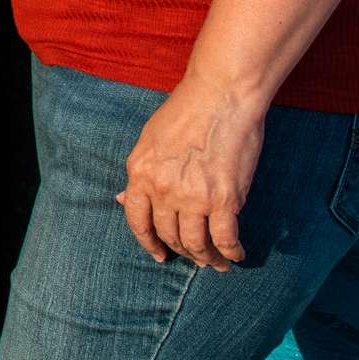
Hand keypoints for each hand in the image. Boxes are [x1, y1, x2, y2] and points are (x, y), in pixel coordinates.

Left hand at [118, 74, 266, 269]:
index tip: (158, 255)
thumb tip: (123, 199)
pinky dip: (231, 252)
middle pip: (169, 235)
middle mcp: (162, 189)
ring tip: (216, 263)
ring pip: (196, 243)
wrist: (219, 96)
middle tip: (195, 257)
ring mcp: (192, 197)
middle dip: (182, 250)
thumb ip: (141, 173)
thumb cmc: (186, 111)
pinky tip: (235, 255)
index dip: (148, 242)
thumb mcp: (149, 140)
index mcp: (140, 172)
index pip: (137, 221)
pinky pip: (225, 239)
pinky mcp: (224, 199)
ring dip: (207, 258)